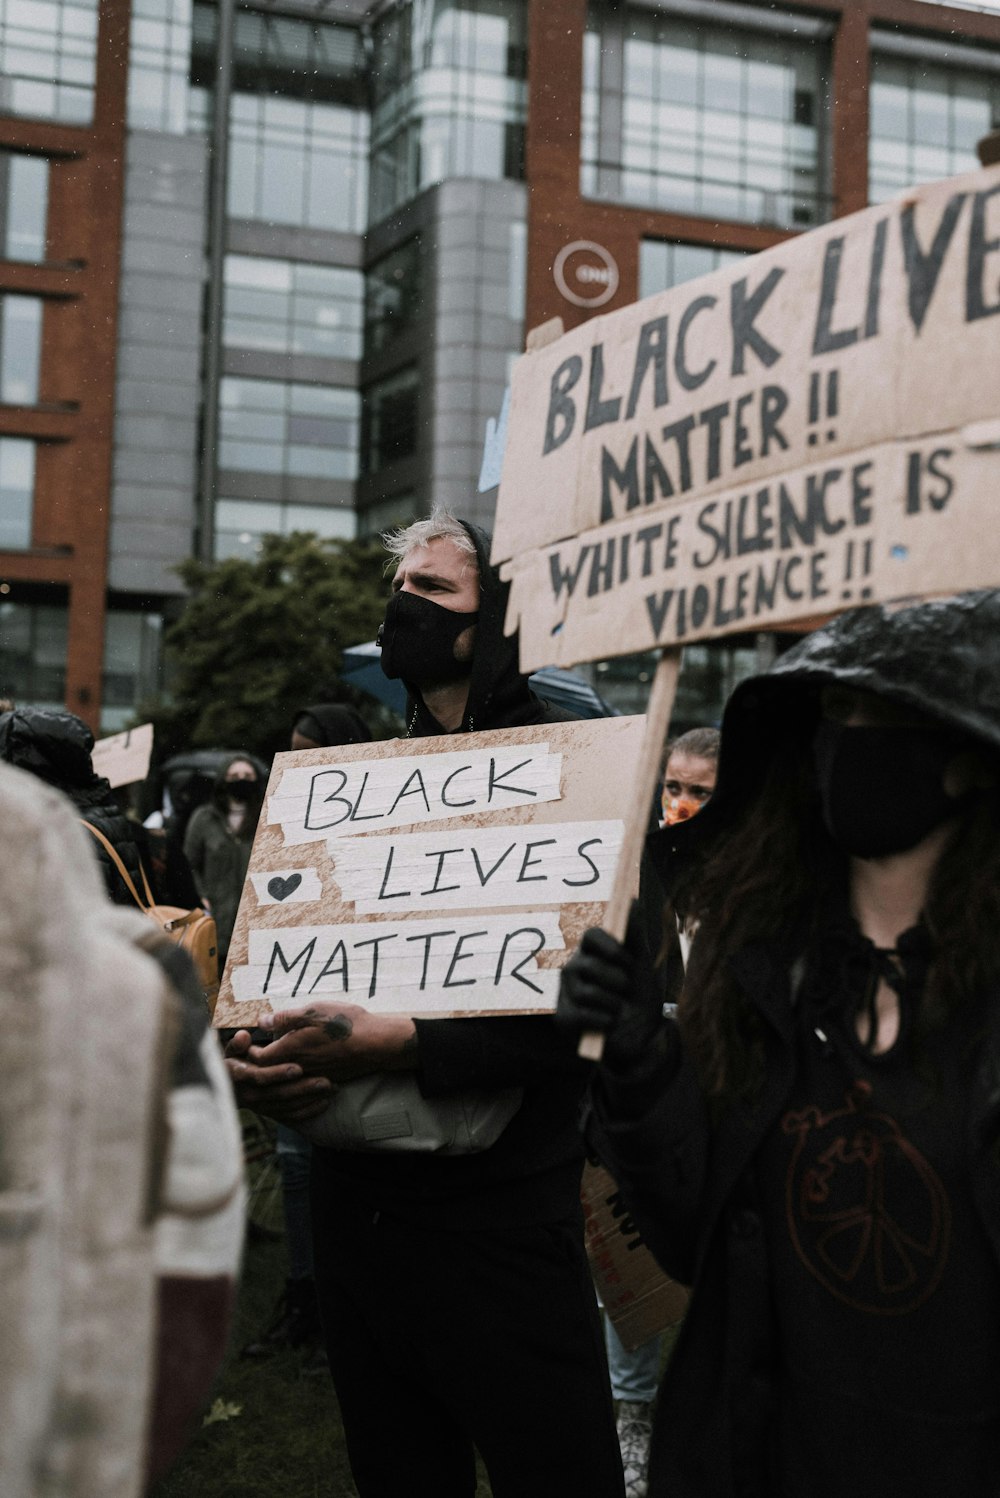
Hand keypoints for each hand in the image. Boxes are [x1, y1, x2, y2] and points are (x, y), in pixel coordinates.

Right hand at [223, 1028, 331, 1122]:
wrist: (228, 1086)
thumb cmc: (234, 1061)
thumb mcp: (231, 1050)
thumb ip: (238, 1044)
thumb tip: (244, 1035)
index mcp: (240, 1078)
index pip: (260, 1077)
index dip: (278, 1073)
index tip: (298, 1068)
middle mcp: (250, 1096)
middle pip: (279, 1094)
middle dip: (303, 1088)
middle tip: (325, 1082)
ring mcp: (262, 1108)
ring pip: (288, 1107)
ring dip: (310, 1098)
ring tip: (331, 1088)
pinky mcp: (271, 1114)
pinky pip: (291, 1116)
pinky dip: (308, 1111)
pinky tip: (325, 1102)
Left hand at [248, 1003, 418, 1082]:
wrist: (376, 1044)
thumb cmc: (346, 1024)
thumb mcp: (313, 1011)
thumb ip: (285, 1018)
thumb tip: (261, 1022)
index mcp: (291, 1050)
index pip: (257, 1059)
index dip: (246, 1052)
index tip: (244, 1043)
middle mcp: (298, 1068)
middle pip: (267, 1073)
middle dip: (255, 1064)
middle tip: (249, 1054)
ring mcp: (311, 1077)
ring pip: (283, 1080)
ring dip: (273, 1072)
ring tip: (269, 1059)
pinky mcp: (324, 1080)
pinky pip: (300, 1084)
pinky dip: (291, 1079)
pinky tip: (294, 1067)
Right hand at [557, 907, 664, 1072]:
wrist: (644, 1036)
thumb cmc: (640, 997)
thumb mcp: (643, 966)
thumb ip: (635, 935)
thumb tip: (632, 900)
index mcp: (592, 953)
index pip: (591, 935)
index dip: (609, 946)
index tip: (627, 960)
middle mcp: (574, 969)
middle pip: (588, 965)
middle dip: (616, 981)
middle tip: (625, 991)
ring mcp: (566, 994)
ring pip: (586, 992)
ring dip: (612, 1004)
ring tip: (617, 1010)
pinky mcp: (563, 1019)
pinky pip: (580, 1015)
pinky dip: (603, 1022)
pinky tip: (608, 1024)